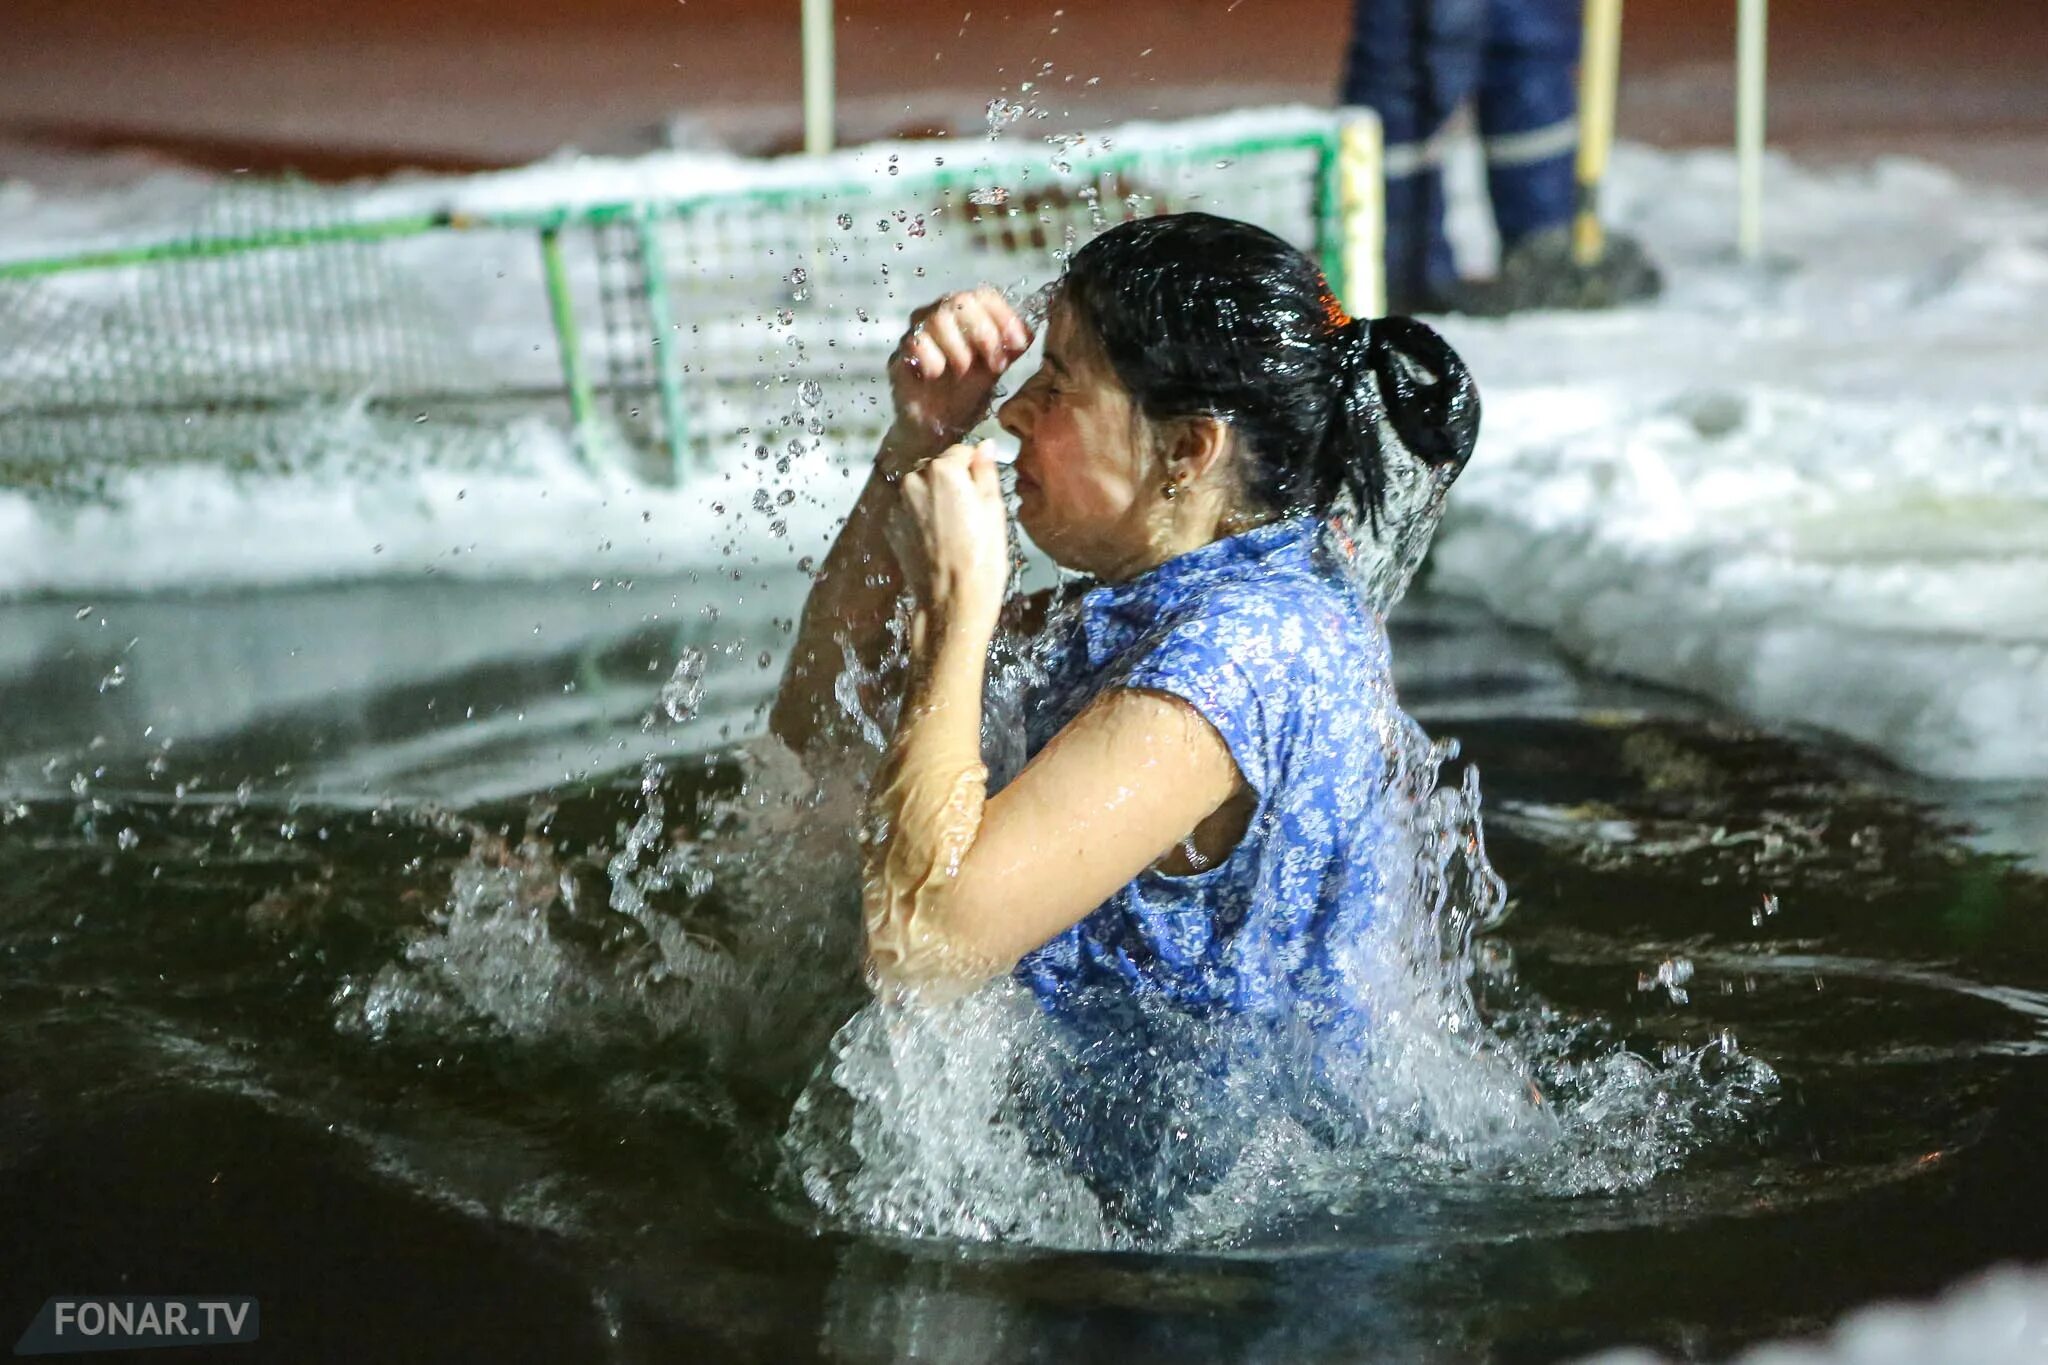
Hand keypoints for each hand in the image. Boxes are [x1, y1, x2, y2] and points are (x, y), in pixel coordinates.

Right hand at [885, 288, 1033, 464]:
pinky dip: (932, 358)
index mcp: (968, 314)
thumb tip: (1025, 334)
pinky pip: (915, 341)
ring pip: (938, 318)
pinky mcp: (902, 353)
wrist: (938, 426)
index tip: (1016, 345)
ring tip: (963, 371)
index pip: (985, 296)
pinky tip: (937, 375)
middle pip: (961, 301)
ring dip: (958, 347)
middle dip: (983, 333)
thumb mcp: (996, 369)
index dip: (1004, 316)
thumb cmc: (966, 392)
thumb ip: (1010, 348)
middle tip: (994, 365)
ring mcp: (919, 331)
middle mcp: (942, 315)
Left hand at [885, 441, 1009, 639]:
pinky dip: (921, 518)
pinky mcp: (892, 527)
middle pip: (937, 468)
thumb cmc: (981, 558)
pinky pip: (909, 511)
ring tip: (954, 529)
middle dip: (952, 483)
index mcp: (944, 471)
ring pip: (921, 489)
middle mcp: (914, 481)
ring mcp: (899, 505)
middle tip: (970, 514)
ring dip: (935, 500)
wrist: (952, 601)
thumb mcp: (994, 510)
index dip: (975, 469)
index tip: (982, 491)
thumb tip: (986, 446)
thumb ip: (986, 472)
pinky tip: (938, 540)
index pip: (961, 451)